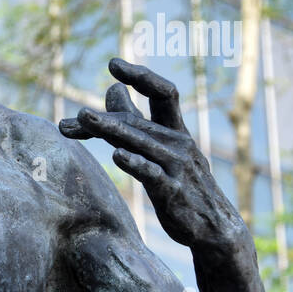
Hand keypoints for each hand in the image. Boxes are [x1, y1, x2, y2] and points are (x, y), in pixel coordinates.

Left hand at [59, 58, 246, 249]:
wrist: (214, 227)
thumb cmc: (183, 183)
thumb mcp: (159, 149)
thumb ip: (134, 120)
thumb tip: (112, 88)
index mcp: (176, 131)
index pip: (163, 93)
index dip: (141, 76)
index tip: (113, 64)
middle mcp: (179, 144)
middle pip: (138, 122)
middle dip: (106, 118)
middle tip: (78, 116)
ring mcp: (177, 168)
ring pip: (140, 143)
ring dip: (111, 130)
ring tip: (84, 119)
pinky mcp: (174, 192)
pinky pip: (152, 174)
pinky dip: (135, 163)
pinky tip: (118, 155)